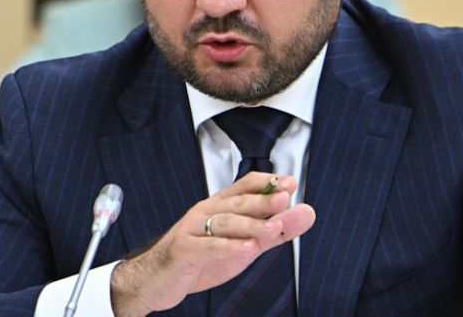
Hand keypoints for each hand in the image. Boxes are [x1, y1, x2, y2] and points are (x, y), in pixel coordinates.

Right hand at [110, 172, 315, 315]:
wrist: (156, 279)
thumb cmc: (199, 257)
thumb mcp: (244, 245)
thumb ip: (276, 230)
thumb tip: (307, 213)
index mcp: (221, 206)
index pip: (245, 185)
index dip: (267, 183)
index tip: (290, 184)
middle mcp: (206, 211)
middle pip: (238, 202)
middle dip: (262, 200)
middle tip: (285, 198)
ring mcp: (193, 229)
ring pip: (225, 223)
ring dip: (250, 225)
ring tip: (273, 228)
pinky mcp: (183, 249)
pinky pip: (207, 246)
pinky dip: (228, 247)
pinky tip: (247, 248)